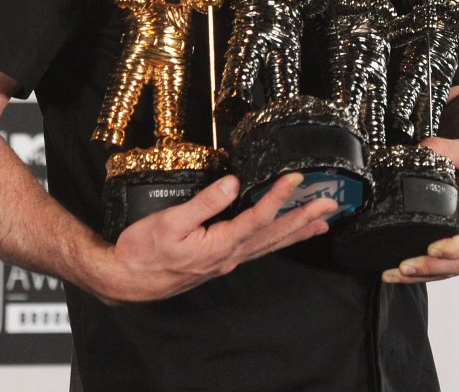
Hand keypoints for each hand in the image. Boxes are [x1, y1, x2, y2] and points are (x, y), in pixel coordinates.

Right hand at [93, 172, 333, 303]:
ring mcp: (226, 260)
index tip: (296, 179)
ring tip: (321, 220)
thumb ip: (204, 203)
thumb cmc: (143, 251)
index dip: (279, 198)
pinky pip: (258, 248)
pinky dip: (277, 239)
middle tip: (331, 204)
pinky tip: (285, 233)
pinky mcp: (219, 260)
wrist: (127, 279)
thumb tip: (231, 183)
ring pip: (270, 244)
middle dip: (304, 217)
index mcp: (219, 244)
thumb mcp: (169, 222)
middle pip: (274, 234)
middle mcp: (229, 255)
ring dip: (297, 230)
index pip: (257, 218)